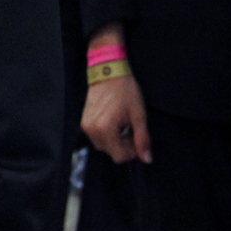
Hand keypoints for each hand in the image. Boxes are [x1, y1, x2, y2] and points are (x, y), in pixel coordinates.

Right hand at [79, 25, 149, 162]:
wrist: (108, 71)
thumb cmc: (126, 91)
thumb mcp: (138, 114)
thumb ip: (142, 138)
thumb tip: (147, 159)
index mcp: (105, 129)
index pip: (119, 156)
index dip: (132, 152)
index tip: (138, 138)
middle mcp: (92, 131)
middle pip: (110, 152)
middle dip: (124, 145)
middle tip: (131, 128)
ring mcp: (85, 126)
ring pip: (103, 145)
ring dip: (115, 140)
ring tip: (122, 124)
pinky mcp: (83, 121)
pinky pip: (97, 136)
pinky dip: (107, 134)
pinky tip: (114, 121)